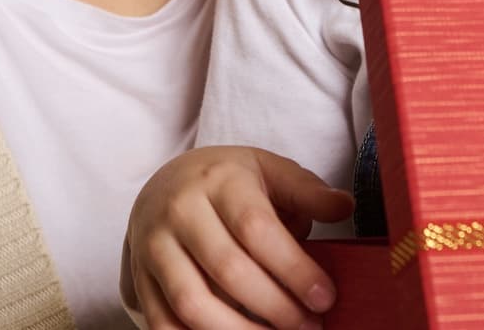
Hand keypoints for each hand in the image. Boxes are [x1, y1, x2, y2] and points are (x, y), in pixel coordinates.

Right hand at [120, 145, 353, 329]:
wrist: (167, 183)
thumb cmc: (231, 182)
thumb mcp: (270, 171)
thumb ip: (307, 191)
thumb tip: (344, 207)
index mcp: (219, 180)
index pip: (256, 228)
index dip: (293, 268)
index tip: (324, 298)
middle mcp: (180, 210)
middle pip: (228, 269)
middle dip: (275, 307)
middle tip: (310, 326)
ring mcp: (154, 245)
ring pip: (192, 302)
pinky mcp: (139, 277)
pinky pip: (161, 323)